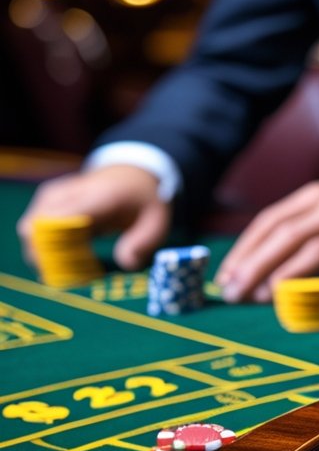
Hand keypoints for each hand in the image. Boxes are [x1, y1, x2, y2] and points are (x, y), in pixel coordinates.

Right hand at [17, 165, 168, 270]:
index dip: (54, 250)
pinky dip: (45, 248)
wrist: (130, 173)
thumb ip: (143, 243)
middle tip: (74, 277)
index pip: (57, 222)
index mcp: (95, 198)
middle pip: (36, 229)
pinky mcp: (45, 203)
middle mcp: (65, 195)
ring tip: (74, 268)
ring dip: (46, 255)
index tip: (69, 273)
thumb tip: (126, 264)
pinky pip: (34, 230)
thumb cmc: (143, 200)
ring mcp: (51, 197)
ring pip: (31, 231)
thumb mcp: (156, 221)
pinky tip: (69, 258)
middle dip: (48, 259)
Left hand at [215, 181, 318, 302]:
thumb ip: (298, 228)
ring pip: (314, 253)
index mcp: (316, 196)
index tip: (227, 277)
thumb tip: (255, 266)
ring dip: (285, 278)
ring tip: (262, 298)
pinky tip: (309, 304)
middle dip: (256, 266)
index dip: (245, 250)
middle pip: (287, 237)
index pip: (271, 221)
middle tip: (236, 293)